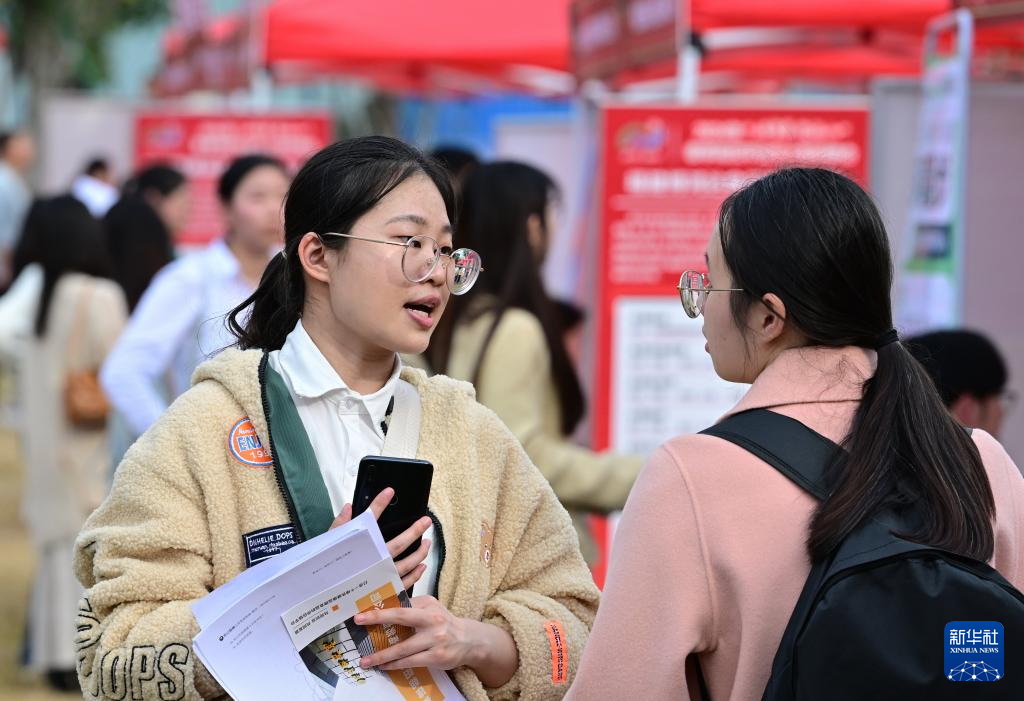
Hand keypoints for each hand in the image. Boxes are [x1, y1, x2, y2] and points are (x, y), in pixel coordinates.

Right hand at [331, 488, 431, 591]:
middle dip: (415, 530)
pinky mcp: (385, 590)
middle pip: (400, 542)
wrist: (322, 601)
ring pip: (407, 563)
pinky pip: (404, 581)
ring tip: (428, 542)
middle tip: (426, 521)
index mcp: (361, 546)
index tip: (390, 491)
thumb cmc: (326, 572)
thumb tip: (349, 506)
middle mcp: (375, 560)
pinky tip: (422, 566)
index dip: (379, 503)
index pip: (370, 518)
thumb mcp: (328, 546)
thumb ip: (340, 525)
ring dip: (420, 552)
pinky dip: (416, 574)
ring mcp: (382, 576)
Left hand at [354, 597, 518, 687]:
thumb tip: (386, 606)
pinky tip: (384, 666)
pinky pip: (411, 661)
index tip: (362, 612)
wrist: (469, 640)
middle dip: (378, 618)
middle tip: (359, 622)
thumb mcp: (432, 608)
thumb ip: (412, 606)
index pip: (401, 604)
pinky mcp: (436, 656)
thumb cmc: (444, 623)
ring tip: (366, 660)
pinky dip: (395, 664)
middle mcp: (432, 619)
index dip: (381, 608)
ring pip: (403, 647)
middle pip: (401, 617)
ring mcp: (435, 639)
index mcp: (428, 604)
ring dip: (382, 655)